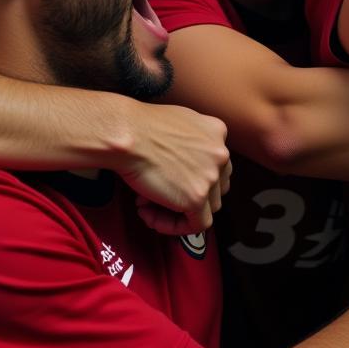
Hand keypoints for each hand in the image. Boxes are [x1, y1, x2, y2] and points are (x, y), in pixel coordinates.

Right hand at [115, 102, 231, 236]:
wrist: (127, 135)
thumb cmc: (140, 126)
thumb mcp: (177, 121)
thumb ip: (190, 141)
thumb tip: (183, 162)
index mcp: (216, 131)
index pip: (217, 164)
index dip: (194, 177)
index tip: (169, 179)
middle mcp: (221, 154)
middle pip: (215, 187)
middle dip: (187, 195)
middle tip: (155, 194)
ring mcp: (211, 176)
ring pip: (207, 208)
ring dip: (177, 211)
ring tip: (145, 204)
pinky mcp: (197, 197)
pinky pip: (195, 225)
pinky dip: (173, 226)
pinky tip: (149, 216)